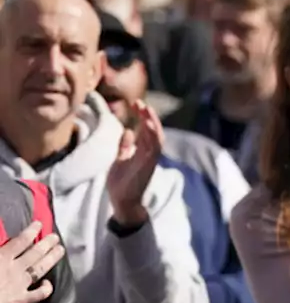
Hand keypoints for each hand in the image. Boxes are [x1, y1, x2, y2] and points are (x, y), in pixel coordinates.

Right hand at [0, 221, 62, 302]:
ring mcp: (20, 285)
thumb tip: (1, 245)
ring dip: (52, 258)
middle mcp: (14, 269)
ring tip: (61, 250)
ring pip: (41, 269)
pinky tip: (49, 284)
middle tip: (56, 237)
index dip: (31, 231)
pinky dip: (47, 288)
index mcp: (1, 257)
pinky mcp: (21, 301)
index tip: (39, 224)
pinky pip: (39, 294)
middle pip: (35, 253)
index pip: (20, 241)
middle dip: (47, 243)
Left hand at [106, 101, 162, 225]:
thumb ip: (125, 146)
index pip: (145, 129)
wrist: (122, 200)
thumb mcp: (120, 159)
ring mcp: (150, 159)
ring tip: (146, 109)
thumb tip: (127, 131)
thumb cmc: (122, 182)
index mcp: (142, 151)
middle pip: (152, 130)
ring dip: (152, 122)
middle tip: (140, 102)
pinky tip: (149, 125)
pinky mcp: (149, 165)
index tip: (135, 103)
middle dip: (148, 116)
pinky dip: (154, 136)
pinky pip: (155, 148)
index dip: (142, 116)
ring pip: (156, 137)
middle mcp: (149, 153)